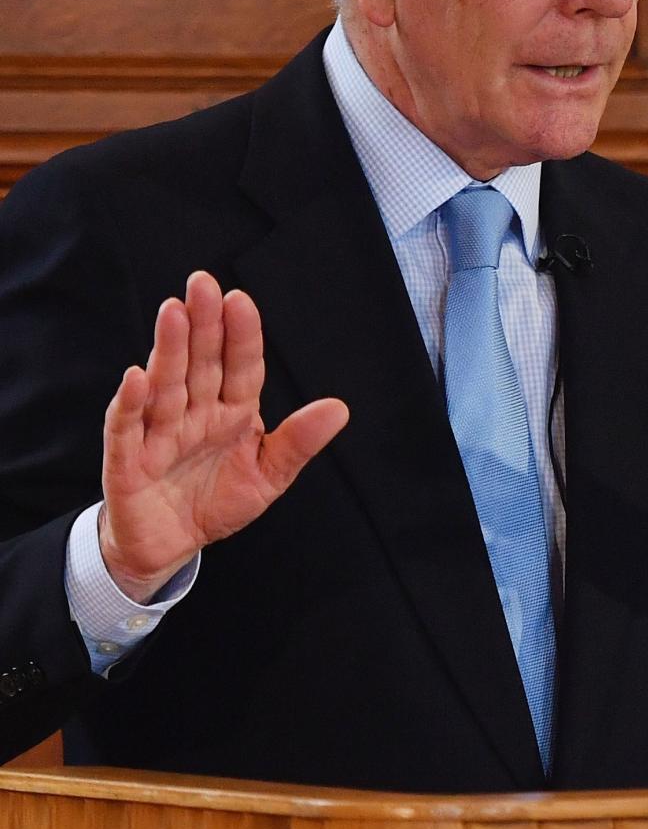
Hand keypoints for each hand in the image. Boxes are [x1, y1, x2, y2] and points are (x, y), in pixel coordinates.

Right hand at [96, 271, 349, 597]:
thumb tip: (339, 408)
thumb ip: (299, 442)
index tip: (241, 300)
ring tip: (173, 312)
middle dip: (201, 324)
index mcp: (232, 413)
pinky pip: (127, 427)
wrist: (169, 545)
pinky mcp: (127, 459)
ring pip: (165, 384)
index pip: (240, 367)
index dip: (241, 335)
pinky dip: (131, 403)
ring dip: (168, 349)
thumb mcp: (269, 475)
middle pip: (199, 362)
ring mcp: (158, 432)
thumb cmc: (216, 501)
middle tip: (202, 282)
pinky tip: (137, 377)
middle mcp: (194, 413)